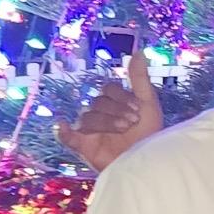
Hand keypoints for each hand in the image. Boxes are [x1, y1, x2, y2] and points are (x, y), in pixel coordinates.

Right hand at [56, 49, 163, 172]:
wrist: (148, 162)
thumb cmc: (150, 134)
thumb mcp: (148, 103)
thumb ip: (140, 78)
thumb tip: (138, 51)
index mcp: (114, 103)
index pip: (108, 89)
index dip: (122, 98)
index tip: (138, 111)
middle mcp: (100, 114)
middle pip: (98, 102)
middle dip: (116, 111)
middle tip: (132, 123)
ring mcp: (90, 130)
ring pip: (88, 116)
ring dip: (106, 122)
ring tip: (123, 130)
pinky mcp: (84, 146)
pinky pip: (68, 137)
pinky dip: (64, 132)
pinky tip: (63, 126)